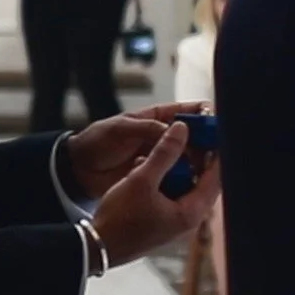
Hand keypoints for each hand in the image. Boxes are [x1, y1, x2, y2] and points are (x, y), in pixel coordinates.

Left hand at [66, 102, 212, 198]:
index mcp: (156, 118)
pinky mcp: (156, 176)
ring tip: (205, 169)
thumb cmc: (97, 142)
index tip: (217, 123)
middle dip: (205, 142)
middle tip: (215, 151)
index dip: (204, 115)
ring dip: (196, 162)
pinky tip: (191, 182)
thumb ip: (149, 127)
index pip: (187, 112)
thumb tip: (179, 129)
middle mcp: (163, 136)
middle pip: (193, 136)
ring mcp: (160, 157)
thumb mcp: (122, 128)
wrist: (77, 170)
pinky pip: (175, 176)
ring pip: (188, 157)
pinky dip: (183, 178)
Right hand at [85, 121, 220, 265]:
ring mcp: (174, 222)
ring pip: (183, 186)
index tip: (213, 134)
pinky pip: (169, 194)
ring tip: (164, 148)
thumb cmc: (118, 219)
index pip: (215, 179)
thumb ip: (164, 153)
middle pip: (201, 182)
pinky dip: (163, 180)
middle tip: (187, 137)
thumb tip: (182, 129)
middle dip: (194, 159)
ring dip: (175, 168)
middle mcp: (187, 220)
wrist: (94, 248)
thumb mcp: (141, 179)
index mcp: (191, 213)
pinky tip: (146, 167)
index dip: (216, 154)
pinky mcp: (161, 221)